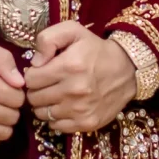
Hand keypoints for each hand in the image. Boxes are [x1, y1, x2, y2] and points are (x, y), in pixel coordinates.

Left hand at [24, 20, 138, 134]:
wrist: (128, 70)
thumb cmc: (96, 50)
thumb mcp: (74, 31)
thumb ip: (48, 39)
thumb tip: (34, 63)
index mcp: (69, 66)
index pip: (30, 79)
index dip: (32, 75)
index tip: (40, 72)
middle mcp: (74, 90)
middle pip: (34, 99)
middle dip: (36, 90)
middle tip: (47, 84)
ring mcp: (81, 110)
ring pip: (42, 114)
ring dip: (44, 105)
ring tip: (54, 95)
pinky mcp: (87, 123)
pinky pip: (56, 126)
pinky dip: (55, 118)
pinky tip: (64, 107)